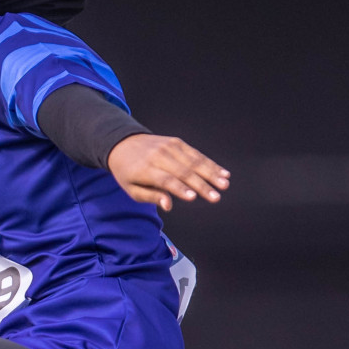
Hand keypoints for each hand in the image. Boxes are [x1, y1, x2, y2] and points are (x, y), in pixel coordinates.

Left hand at [106, 134, 228, 211]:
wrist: (123, 144)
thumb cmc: (128, 173)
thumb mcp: (132, 189)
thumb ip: (151, 197)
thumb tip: (168, 206)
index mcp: (144, 170)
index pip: (165, 180)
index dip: (179, 189)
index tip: (193, 197)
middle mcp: (158, 156)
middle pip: (183, 172)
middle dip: (202, 185)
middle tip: (216, 197)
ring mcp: (169, 147)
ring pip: (193, 161)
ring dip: (211, 173)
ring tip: (225, 184)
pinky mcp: (177, 142)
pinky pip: (196, 154)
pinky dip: (210, 163)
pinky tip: (223, 173)